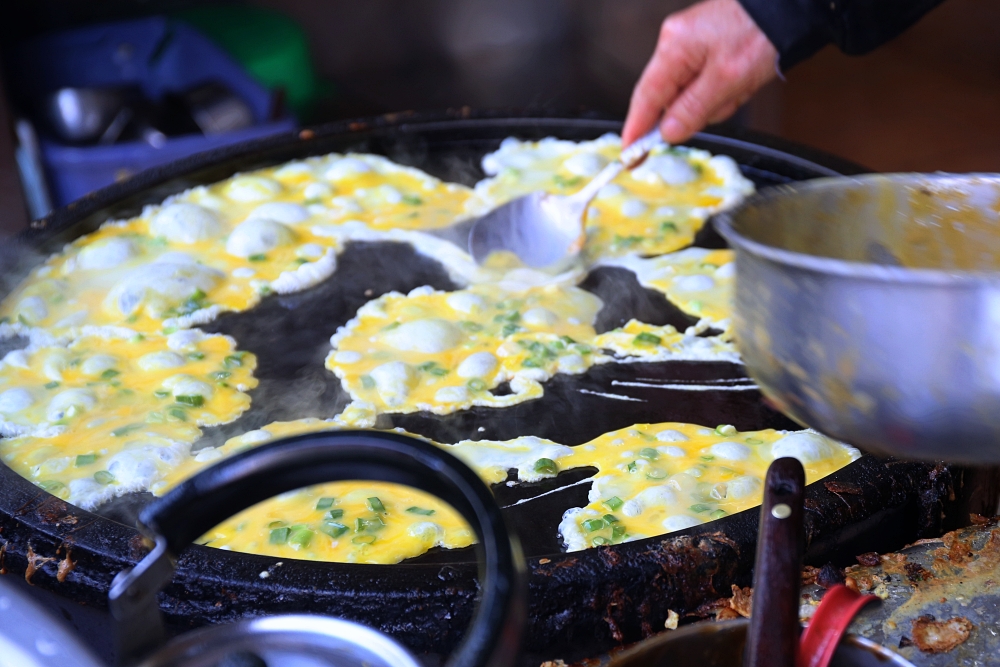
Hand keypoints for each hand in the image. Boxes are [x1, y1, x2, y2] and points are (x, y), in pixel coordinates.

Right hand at [622, 0, 777, 145]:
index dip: (636, 130)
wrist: (788, 9)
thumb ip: (693, 109)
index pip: (646, 98)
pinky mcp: (706, 47)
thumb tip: (667, 132)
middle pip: (672, 99)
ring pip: (692, 95)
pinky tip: (742, 78)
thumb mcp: (727, 79)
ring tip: (742, 83)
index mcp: (675, 47)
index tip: (629, 155)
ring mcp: (690, 44)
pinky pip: (706, 82)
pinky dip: (724, 88)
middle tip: (729, 98)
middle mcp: (676, 43)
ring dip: (719, 99)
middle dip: (701, 109)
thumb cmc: (761, 31)